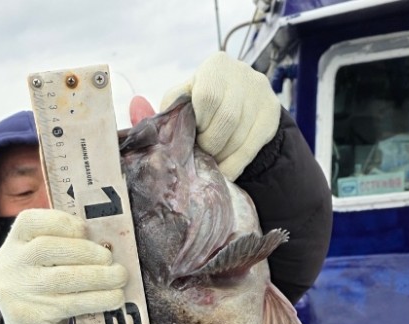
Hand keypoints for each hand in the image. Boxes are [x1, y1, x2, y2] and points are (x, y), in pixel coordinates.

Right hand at [0, 209, 127, 323]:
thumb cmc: (44, 285)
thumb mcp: (41, 262)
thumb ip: (64, 247)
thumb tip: (106, 244)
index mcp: (14, 242)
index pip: (30, 221)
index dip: (62, 222)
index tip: (86, 229)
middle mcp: (12, 264)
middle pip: (47, 248)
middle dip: (85, 251)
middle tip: (110, 259)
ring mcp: (20, 291)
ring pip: (62, 278)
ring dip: (98, 276)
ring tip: (120, 276)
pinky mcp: (34, 316)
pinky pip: (71, 304)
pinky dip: (98, 299)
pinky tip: (115, 297)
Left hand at [161, 51, 280, 180]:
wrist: (243, 109)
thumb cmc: (203, 108)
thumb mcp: (182, 105)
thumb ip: (162, 112)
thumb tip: (136, 106)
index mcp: (216, 66)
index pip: (207, 97)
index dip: (199, 122)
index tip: (194, 133)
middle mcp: (243, 74)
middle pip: (226, 119)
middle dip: (210, 143)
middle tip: (203, 153)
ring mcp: (261, 94)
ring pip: (239, 137)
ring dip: (221, 157)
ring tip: (212, 162)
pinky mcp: (272, 115)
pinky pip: (251, 148)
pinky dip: (234, 165)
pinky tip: (224, 171)